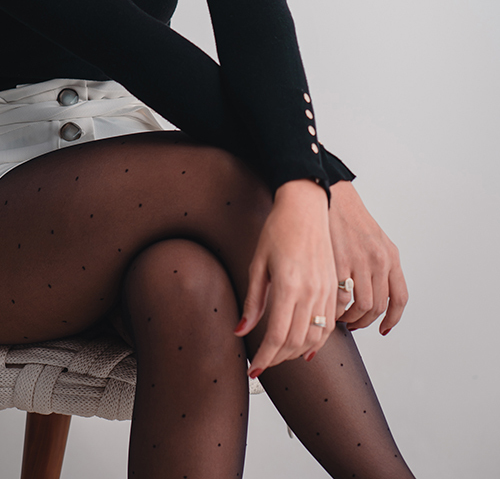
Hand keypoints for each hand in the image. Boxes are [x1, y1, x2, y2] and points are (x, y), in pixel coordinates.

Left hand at [234, 178, 336, 374]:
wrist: (306, 207)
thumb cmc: (278, 230)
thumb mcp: (258, 263)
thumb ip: (253, 301)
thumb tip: (241, 330)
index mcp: (289, 286)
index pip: (277, 337)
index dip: (265, 358)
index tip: (254, 368)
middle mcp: (311, 292)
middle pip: (296, 343)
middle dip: (278, 359)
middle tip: (262, 364)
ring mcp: (326, 291)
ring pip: (315, 338)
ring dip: (297, 353)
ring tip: (279, 356)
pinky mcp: (334, 288)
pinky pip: (330, 325)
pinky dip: (318, 341)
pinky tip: (305, 347)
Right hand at [329, 181, 407, 334]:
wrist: (329, 194)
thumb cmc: (349, 217)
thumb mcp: (375, 239)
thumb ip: (381, 265)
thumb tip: (378, 294)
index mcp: (390, 256)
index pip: (399, 298)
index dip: (392, 318)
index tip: (383, 328)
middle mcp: (380, 260)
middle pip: (378, 306)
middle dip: (365, 321)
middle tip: (354, 323)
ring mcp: (360, 261)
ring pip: (362, 307)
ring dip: (351, 318)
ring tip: (340, 317)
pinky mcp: (340, 260)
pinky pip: (342, 298)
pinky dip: (336, 309)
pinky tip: (329, 306)